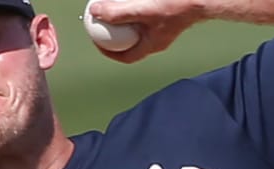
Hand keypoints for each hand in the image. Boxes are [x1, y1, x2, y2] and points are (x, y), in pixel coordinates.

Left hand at [85, 0, 200, 61]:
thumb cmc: (177, 5)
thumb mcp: (143, 10)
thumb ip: (119, 12)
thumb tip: (96, 12)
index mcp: (152, 45)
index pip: (126, 57)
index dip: (108, 52)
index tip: (97, 42)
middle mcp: (156, 38)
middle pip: (130, 42)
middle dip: (114, 35)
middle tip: (102, 25)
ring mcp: (162, 27)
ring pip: (137, 28)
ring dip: (124, 21)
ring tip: (112, 11)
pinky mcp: (165, 14)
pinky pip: (145, 15)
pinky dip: (135, 10)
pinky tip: (129, 1)